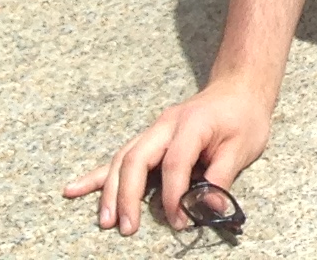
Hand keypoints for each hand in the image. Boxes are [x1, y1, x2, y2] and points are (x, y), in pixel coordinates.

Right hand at [62, 82, 272, 238]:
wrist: (239, 87)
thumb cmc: (243, 116)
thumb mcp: (243, 145)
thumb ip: (222, 177)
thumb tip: (207, 209)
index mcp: (191, 124)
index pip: (175, 163)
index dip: (173, 196)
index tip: (180, 221)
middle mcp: (166, 125)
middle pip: (137, 158)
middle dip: (128, 195)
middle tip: (127, 228)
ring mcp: (154, 130)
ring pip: (123, 159)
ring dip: (110, 190)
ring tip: (104, 221)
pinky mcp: (149, 139)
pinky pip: (119, 157)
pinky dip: (96, 176)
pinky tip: (73, 189)